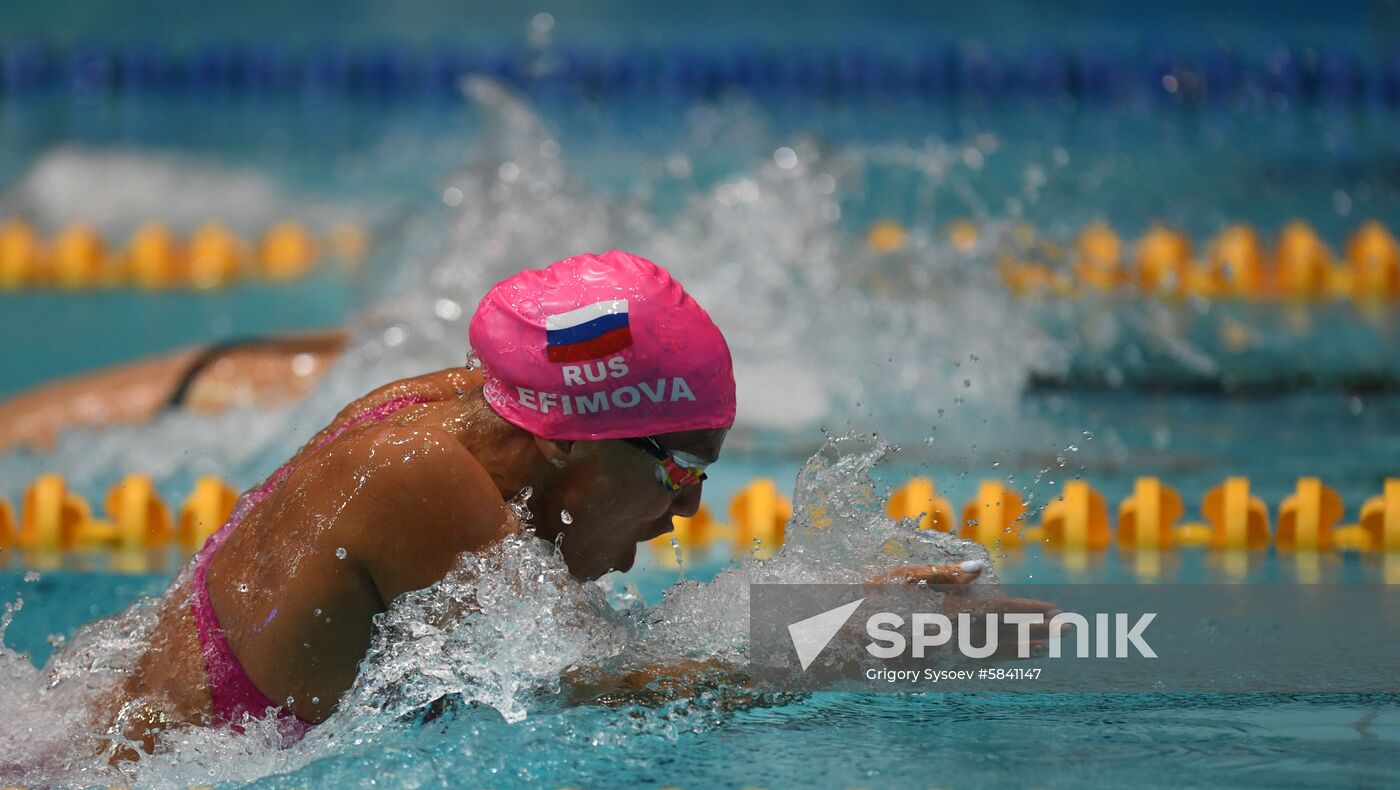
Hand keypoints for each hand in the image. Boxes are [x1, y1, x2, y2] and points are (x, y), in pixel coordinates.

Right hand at [867, 560, 1062, 660]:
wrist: (838, 640)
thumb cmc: (866, 601)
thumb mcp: (902, 578)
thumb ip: (943, 574)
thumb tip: (979, 571)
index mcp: (944, 614)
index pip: (997, 611)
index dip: (1028, 611)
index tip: (1054, 610)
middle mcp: (949, 640)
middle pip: (1004, 635)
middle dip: (1038, 631)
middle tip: (1071, 629)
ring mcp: (942, 658)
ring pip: (993, 653)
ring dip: (1024, 647)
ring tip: (1050, 645)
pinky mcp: (935, 669)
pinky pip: (976, 662)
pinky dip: (1000, 658)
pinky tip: (1014, 656)